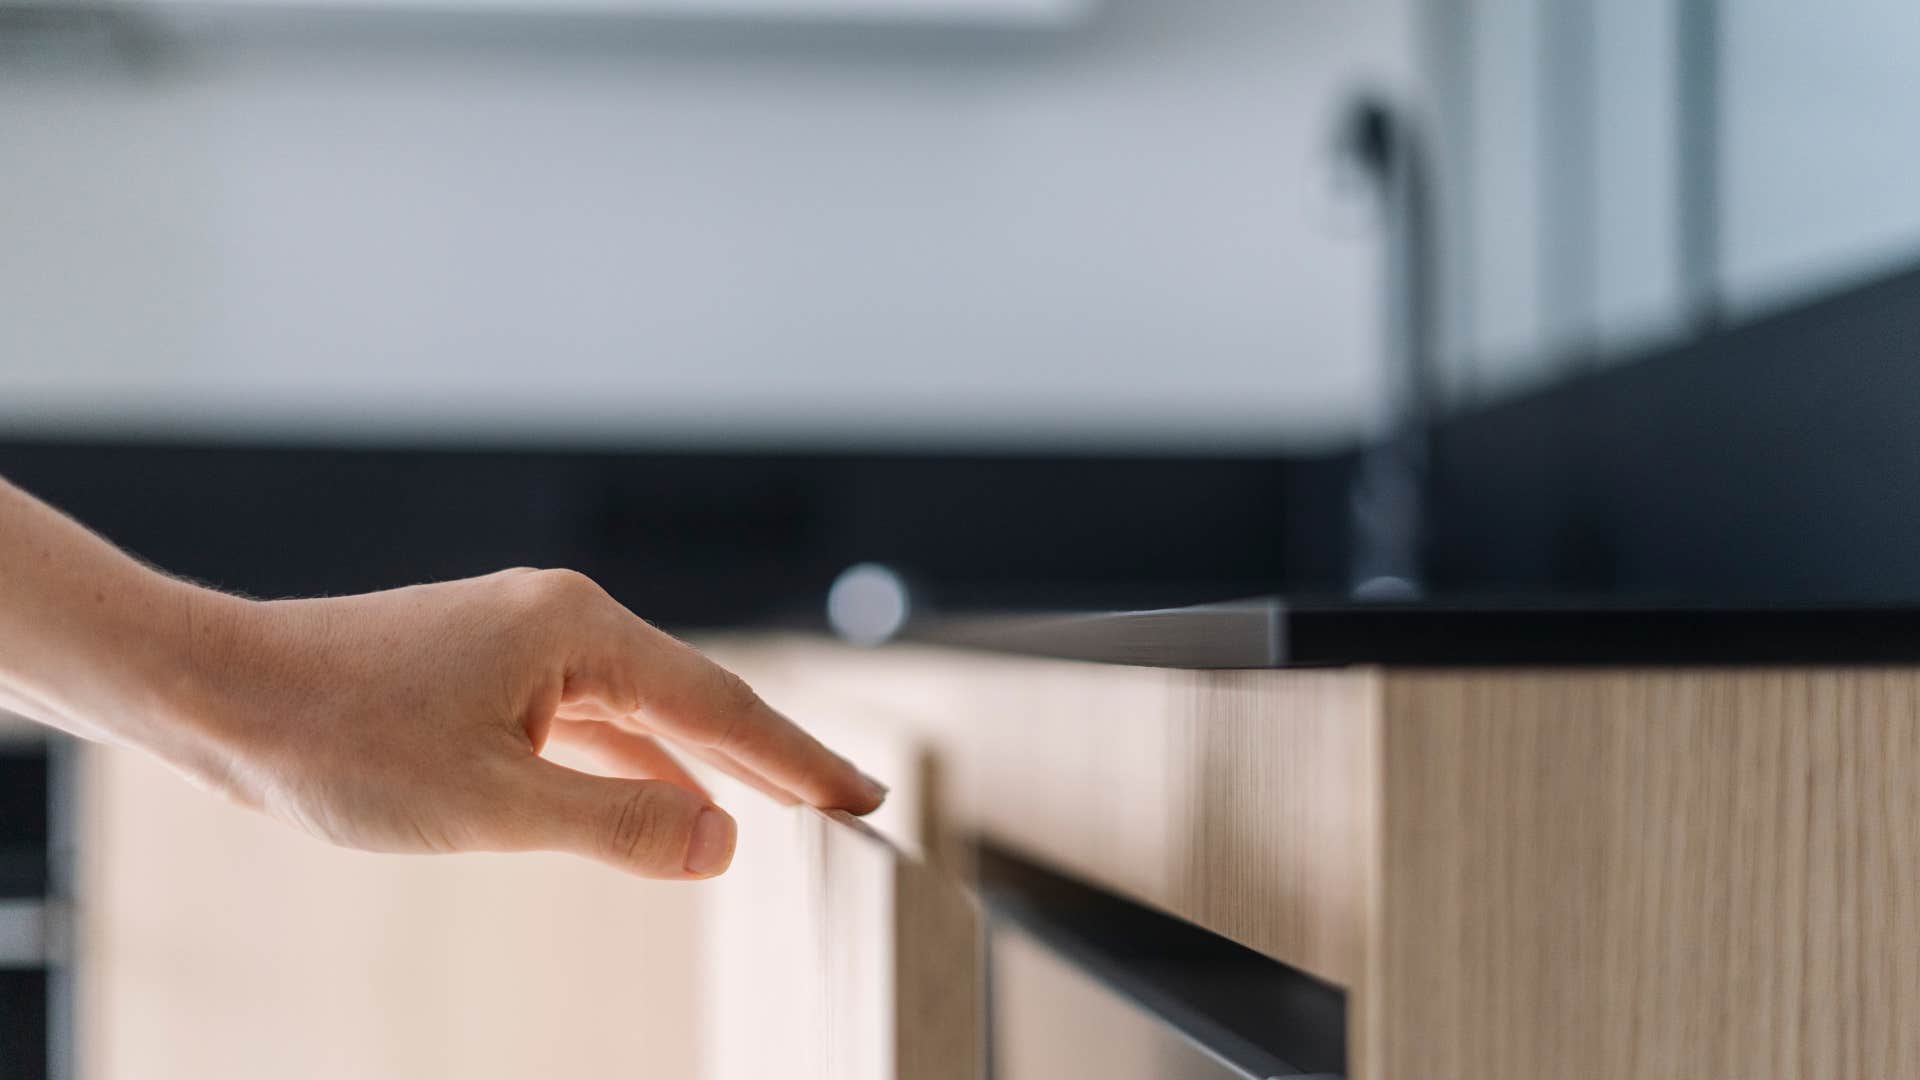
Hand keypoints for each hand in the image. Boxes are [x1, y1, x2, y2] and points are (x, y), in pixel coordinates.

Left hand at [162, 568, 884, 879]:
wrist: (220, 691)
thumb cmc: (340, 739)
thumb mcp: (490, 803)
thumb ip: (617, 824)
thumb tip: (724, 841)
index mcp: (580, 631)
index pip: (723, 705)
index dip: (798, 761)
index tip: (863, 800)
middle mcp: (564, 621)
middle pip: (695, 699)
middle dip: (770, 758)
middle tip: (847, 805)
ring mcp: (525, 643)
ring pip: (640, 714)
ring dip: (701, 765)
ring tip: (774, 810)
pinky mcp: (488, 671)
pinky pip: (588, 722)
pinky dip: (632, 765)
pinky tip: (660, 800)